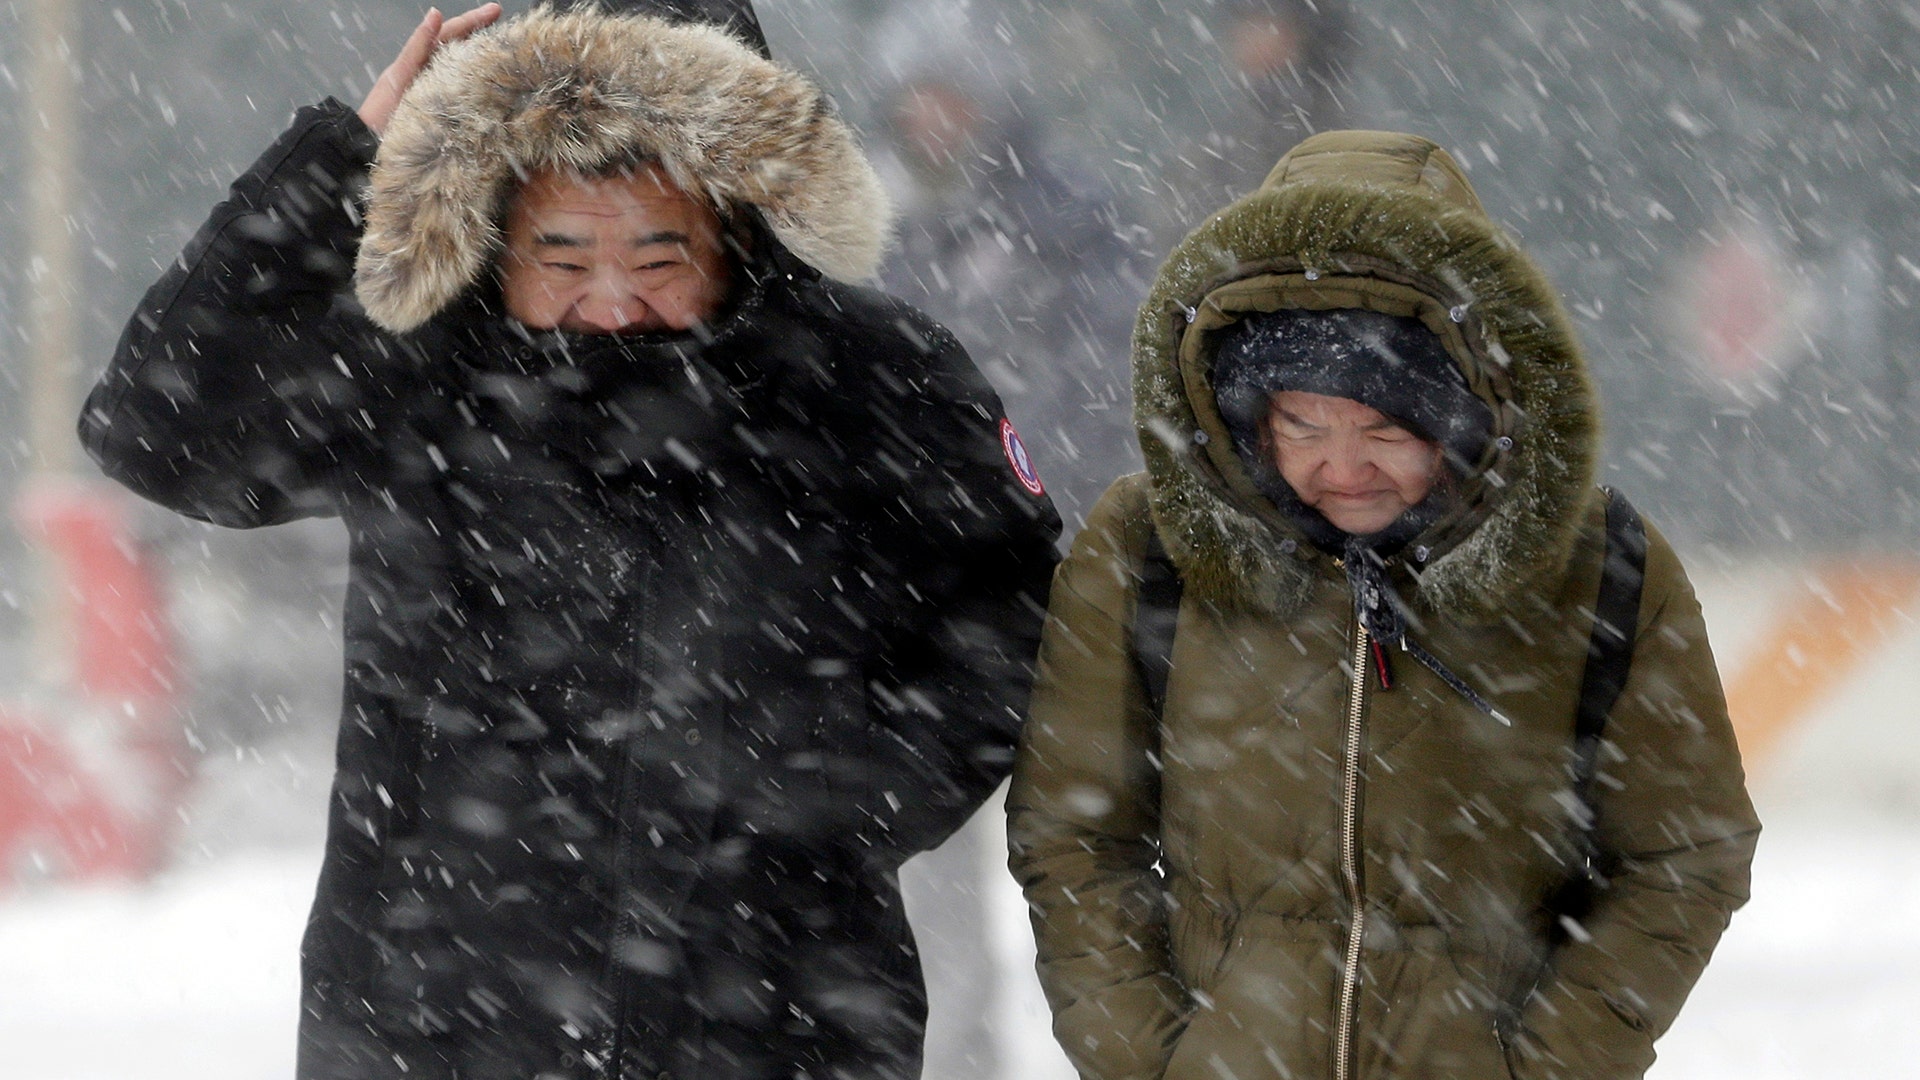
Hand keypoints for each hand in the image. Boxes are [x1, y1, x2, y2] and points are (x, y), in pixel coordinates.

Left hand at [358, 4, 502, 134]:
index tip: (496, 10)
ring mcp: (441, 95)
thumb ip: (418, 46)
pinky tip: (497, 89)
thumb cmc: (381, 112)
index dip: (473, 20)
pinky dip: (482, 90)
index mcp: (422, 61)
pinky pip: (468, 98)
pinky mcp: (447, 116)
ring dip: (486, 60)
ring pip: (466, 71)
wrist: (371, 146)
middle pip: (462, 49)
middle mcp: (433, 75)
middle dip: (484, 36)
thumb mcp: (400, 74)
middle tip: (511, 30)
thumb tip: (435, 14)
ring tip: (508, 54)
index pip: (451, 33)